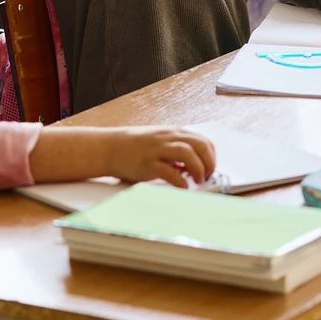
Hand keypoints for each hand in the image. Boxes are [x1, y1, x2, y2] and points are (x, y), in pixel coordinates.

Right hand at [99, 127, 216, 188]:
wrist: (109, 147)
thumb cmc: (135, 146)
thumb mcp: (159, 141)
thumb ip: (177, 149)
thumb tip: (195, 164)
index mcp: (173, 133)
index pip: (203, 141)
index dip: (211, 156)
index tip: (210, 169)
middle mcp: (168, 138)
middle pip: (199, 145)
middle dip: (209, 163)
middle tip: (207, 176)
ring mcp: (158, 150)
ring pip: (187, 153)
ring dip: (198, 168)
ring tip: (198, 181)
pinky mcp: (148, 164)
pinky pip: (169, 172)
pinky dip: (180, 181)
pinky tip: (183, 187)